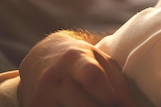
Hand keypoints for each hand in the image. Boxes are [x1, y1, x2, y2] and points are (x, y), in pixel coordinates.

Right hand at [18, 30, 135, 106]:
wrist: (41, 58)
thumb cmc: (82, 61)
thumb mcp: (102, 62)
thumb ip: (119, 85)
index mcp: (75, 59)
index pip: (92, 77)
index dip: (107, 94)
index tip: (113, 100)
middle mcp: (53, 77)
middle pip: (83, 106)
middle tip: (106, 104)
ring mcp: (41, 96)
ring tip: (92, 102)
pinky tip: (75, 105)